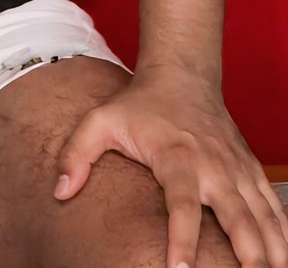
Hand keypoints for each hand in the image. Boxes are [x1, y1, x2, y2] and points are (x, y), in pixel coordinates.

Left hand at [54, 68, 287, 267]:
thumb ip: (76, 154)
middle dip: (248, 256)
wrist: (182, 75)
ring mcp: (238, 170)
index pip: (182, 205)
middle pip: (237, 218)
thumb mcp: (101, 121)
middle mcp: (214, 167)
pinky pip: (273, 207)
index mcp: (177, 158)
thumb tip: (59, 192)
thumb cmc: (140, 105)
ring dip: (272, 251)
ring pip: (263, 217)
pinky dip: (283, 234)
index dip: (182, 239)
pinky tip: (284, 258)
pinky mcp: (251, 172)